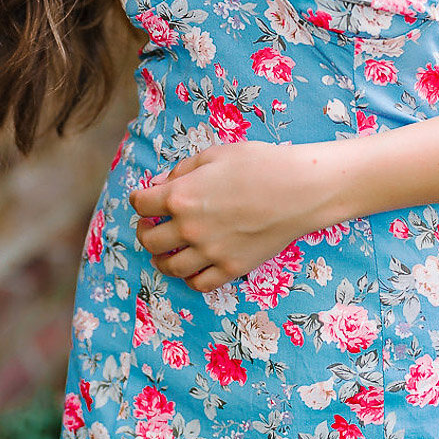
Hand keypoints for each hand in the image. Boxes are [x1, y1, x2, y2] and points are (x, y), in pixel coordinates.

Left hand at [128, 141, 332, 292]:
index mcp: (181, 196)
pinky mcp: (231, 268)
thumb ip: (181, 171)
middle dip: (145, 231)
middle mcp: (189, 228)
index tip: (145, 200)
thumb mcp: (214, 155)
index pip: (141, 204)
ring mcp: (210, 252)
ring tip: (167, 251)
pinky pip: (199, 283)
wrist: (299, 189)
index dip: (140, 200)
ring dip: (162, 258)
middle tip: (153, 225)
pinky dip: (190, 277)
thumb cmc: (259, 164)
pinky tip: (193, 265)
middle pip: (149, 240)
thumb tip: (158, 185)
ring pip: (169, 266)